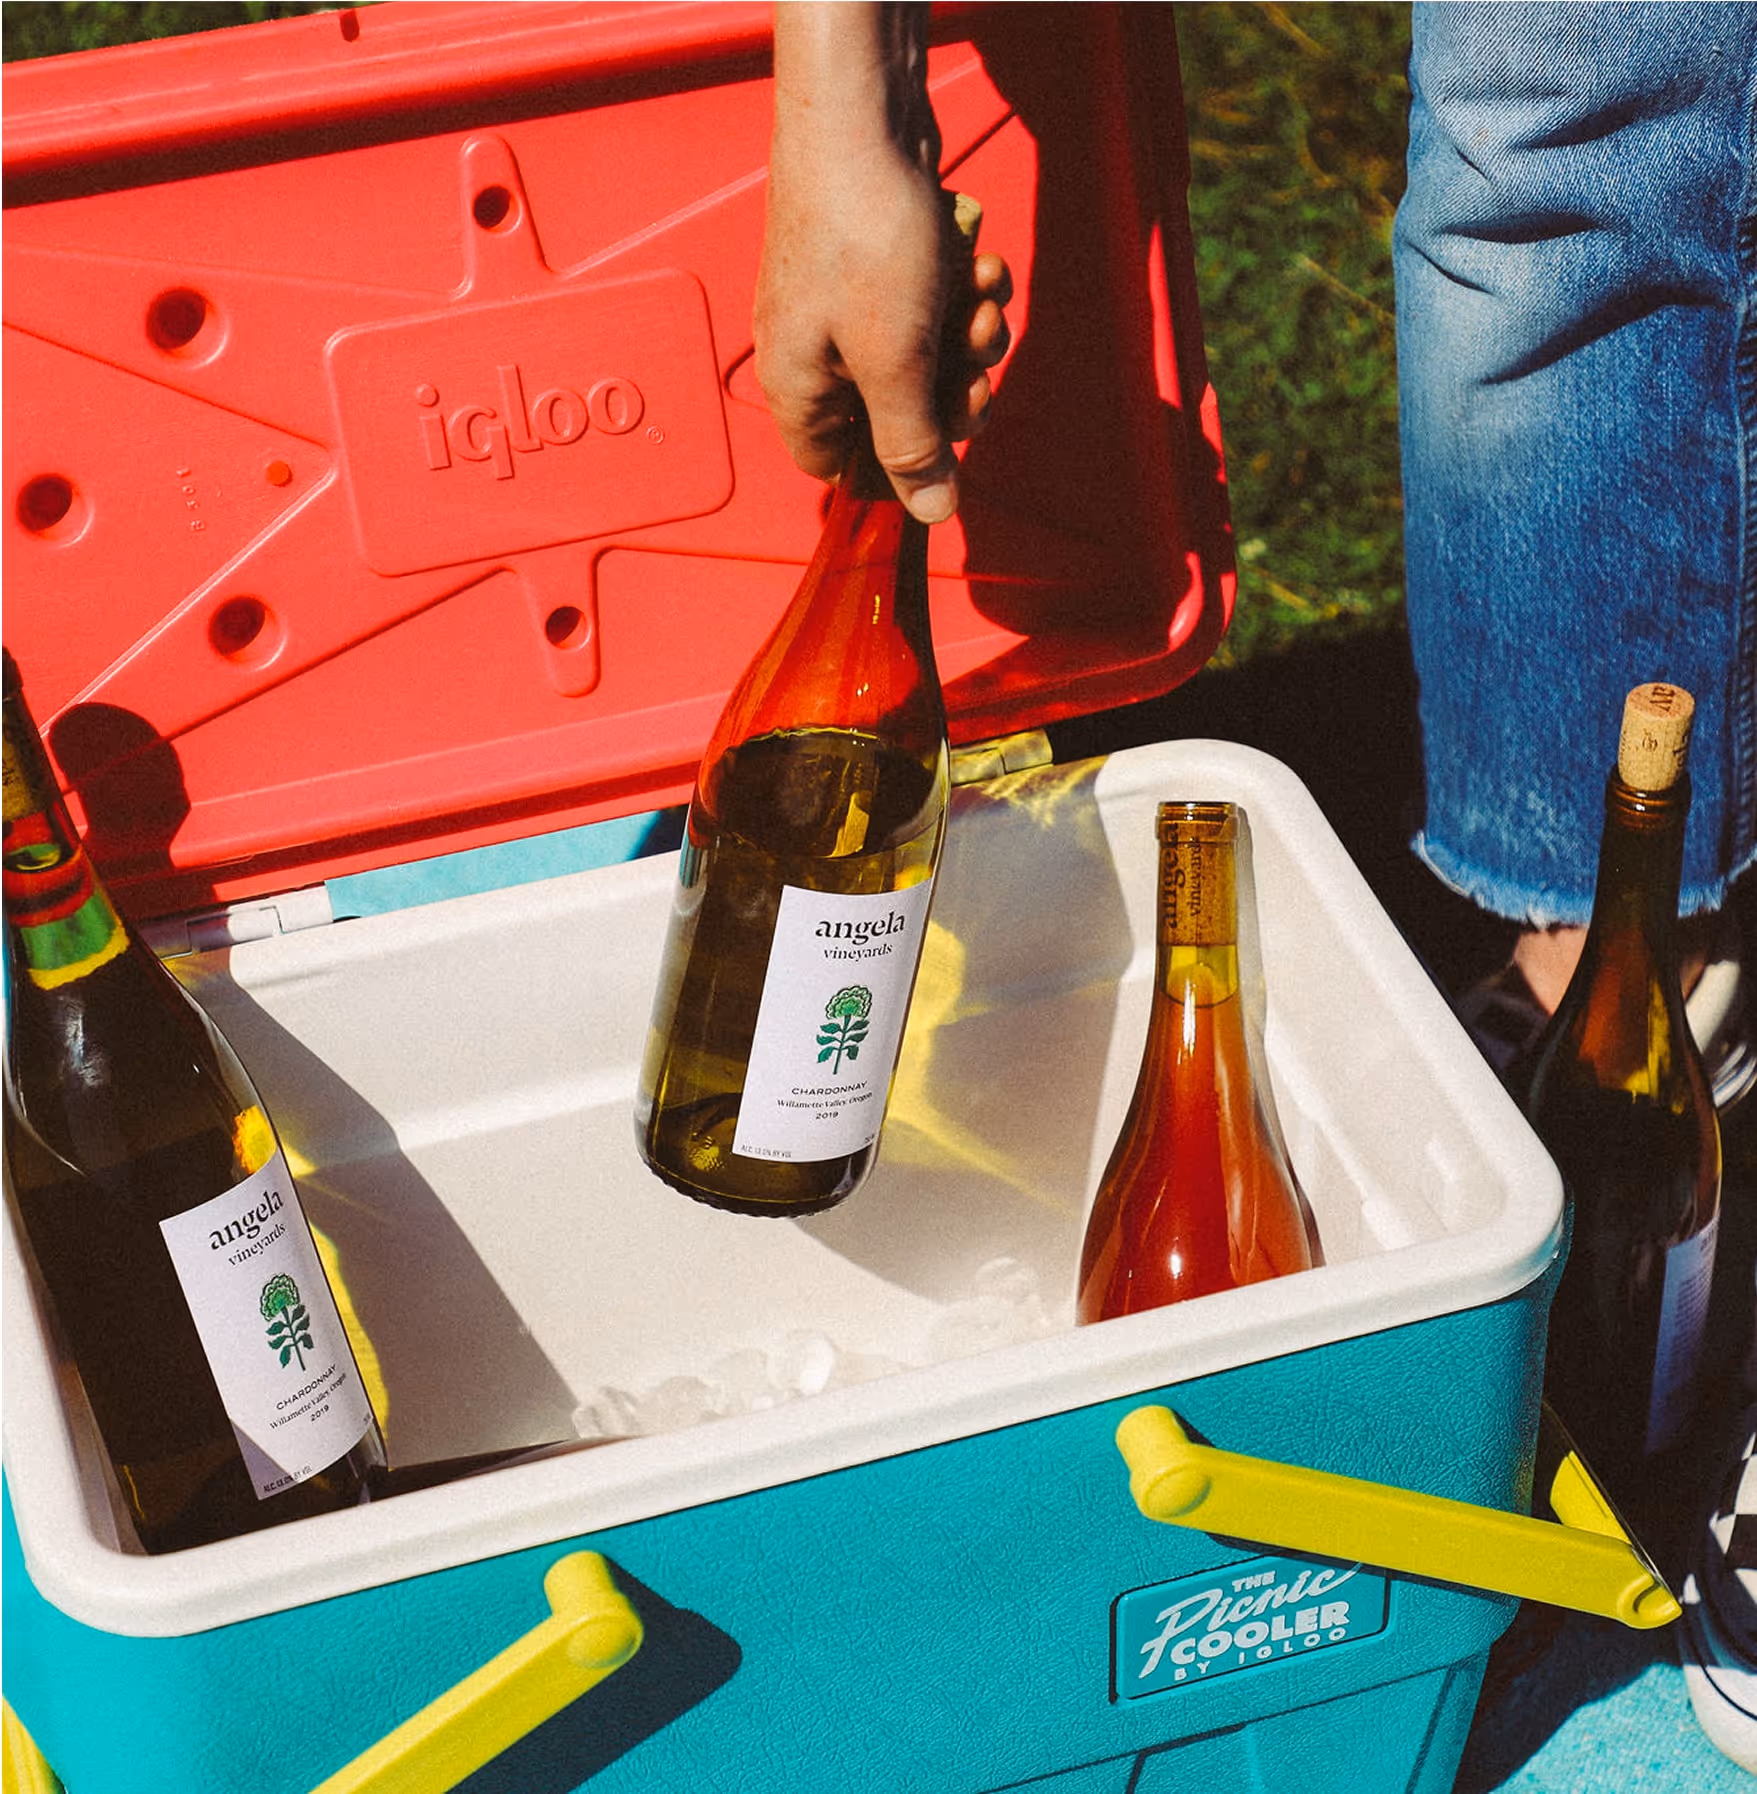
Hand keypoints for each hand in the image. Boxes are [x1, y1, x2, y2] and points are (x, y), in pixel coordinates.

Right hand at [755, 3, 1012, 521]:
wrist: (861, 110)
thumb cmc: (862, 233)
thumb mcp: (894, 360)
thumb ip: (913, 443)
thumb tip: (932, 515)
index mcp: (800, 390)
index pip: (846, 470)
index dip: (901, 467)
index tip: (947, 441)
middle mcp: (813, 353)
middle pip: (898, 414)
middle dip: (953, 385)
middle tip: (975, 350)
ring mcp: (843, 305)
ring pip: (924, 355)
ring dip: (966, 329)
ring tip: (973, 287)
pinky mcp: (875, 262)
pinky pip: (928, 302)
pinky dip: (958, 284)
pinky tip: (969, 251)